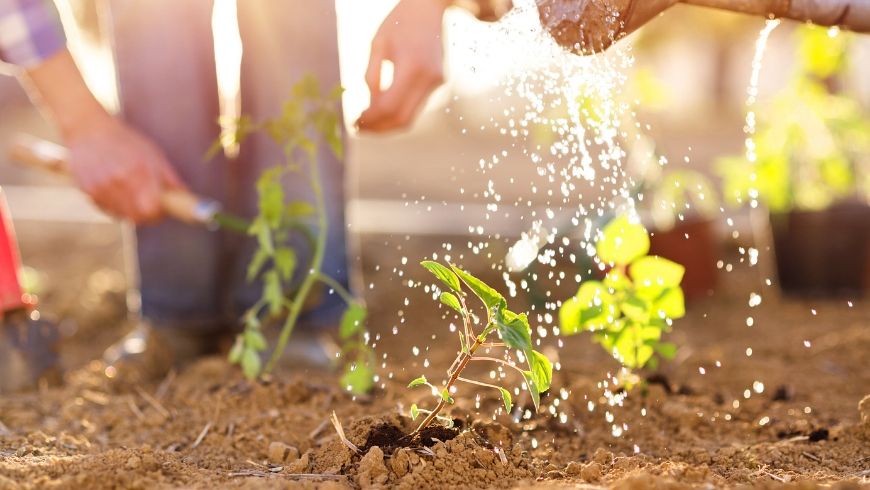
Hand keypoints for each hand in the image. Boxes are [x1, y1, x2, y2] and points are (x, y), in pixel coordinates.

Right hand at [23, 50, 184, 223]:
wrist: (88, 129)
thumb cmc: (126, 140)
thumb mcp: (152, 153)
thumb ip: (169, 177)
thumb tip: (185, 195)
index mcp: (138, 170)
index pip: (151, 209)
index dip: (159, 213)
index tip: (163, 210)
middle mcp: (118, 180)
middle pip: (137, 216)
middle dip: (148, 215)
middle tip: (152, 207)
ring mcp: (101, 186)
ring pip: (122, 215)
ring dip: (131, 211)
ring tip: (133, 194)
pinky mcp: (88, 190)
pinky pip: (107, 209)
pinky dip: (116, 206)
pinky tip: (118, 192)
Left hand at [357, 0, 449, 131]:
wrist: (430, 7)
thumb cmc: (399, 22)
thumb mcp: (377, 44)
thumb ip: (372, 76)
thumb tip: (369, 107)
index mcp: (412, 66)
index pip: (389, 106)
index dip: (370, 119)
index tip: (354, 122)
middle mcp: (429, 78)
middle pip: (401, 119)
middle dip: (378, 128)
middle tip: (359, 128)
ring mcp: (437, 82)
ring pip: (410, 118)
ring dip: (387, 125)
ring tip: (367, 123)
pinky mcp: (439, 83)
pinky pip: (415, 107)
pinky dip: (397, 114)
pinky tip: (381, 111)